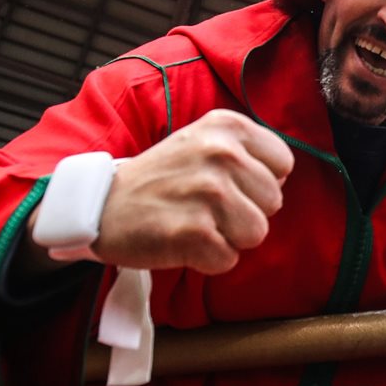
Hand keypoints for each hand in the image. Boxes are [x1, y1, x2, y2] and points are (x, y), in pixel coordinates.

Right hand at [92, 109, 294, 274]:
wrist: (101, 206)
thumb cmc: (162, 179)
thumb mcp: (204, 142)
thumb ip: (247, 153)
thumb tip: (283, 179)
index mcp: (227, 126)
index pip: (283, 164)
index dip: (258, 182)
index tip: (226, 183)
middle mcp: (221, 152)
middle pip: (273, 202)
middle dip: (245, 211)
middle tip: (204, 206)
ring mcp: (208, 191)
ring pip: (257, 232)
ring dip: (228, 237)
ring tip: (195, 222)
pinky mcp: (195, 231)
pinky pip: (229, 259)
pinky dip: (207, 259)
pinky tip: (182, 241)